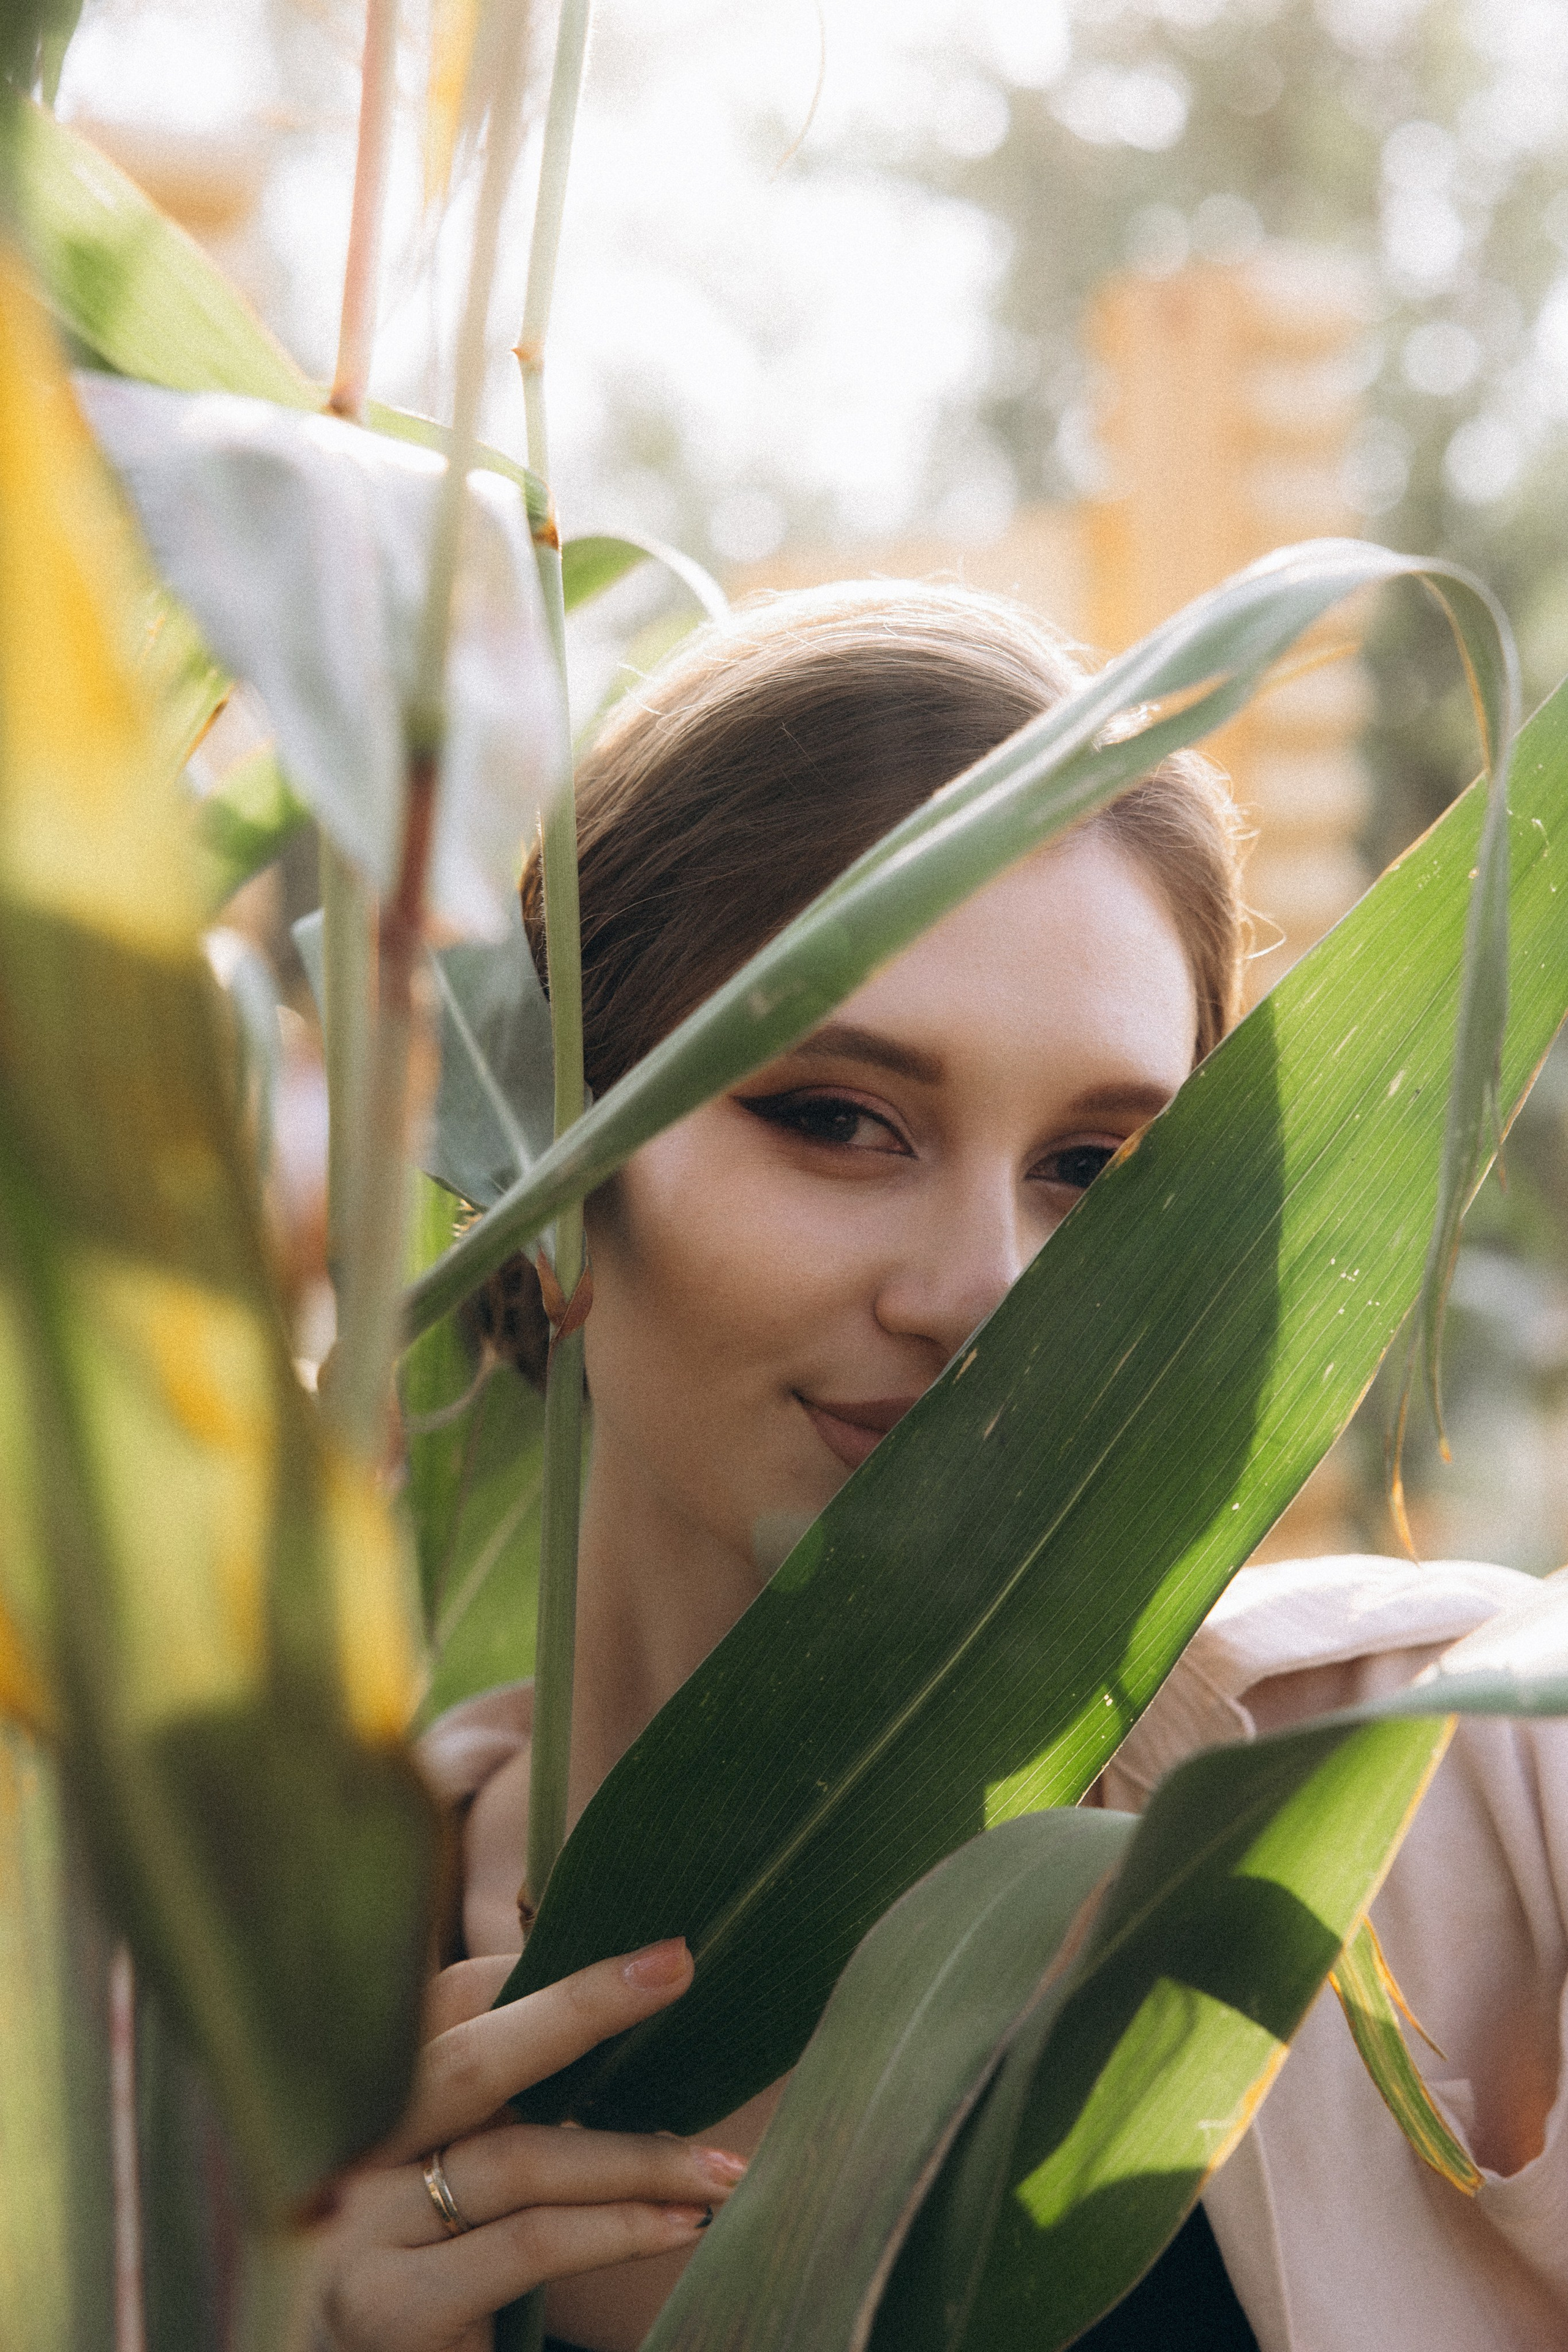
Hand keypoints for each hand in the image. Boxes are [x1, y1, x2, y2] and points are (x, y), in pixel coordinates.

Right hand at [314, 1938, 744, 2351]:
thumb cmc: (434, 2275)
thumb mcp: (452, 2173)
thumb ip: (503, 2105)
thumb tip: (629, 2025)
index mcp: (367, 2097)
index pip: (450, 1999)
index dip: (541, 1970)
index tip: (643, 1956)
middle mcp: (346, 2149)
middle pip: (473, 2058)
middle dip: (582, 2005)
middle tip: (678, 1965)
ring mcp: (356, 2228)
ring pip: (521, 2158)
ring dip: (640, 2158)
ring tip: (724, 2168)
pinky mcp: (387, 2307)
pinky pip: (529, 2242)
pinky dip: (618, 2228)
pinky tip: (682, 2224)